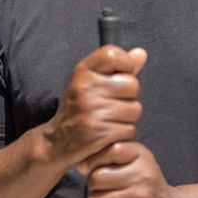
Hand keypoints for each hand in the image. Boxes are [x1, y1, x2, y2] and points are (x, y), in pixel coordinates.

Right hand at [43, 45, 146, 169]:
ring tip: (108, 121)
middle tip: (111, 105)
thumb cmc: (78, 110)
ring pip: (134, 110)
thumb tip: (141, 53)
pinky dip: (122, 136)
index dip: (125, 64)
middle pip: (132, 85)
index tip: (121, 76)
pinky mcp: (97, 133)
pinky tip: (107, 135)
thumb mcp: (92, 83)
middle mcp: (85, 88)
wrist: (56, 143)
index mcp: (82, 72)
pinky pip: (129, 131)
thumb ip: (119, 68)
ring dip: (126, 119)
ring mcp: (90, 111)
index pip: (112, 55)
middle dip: (128, 98)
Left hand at [84, 141, 178, 197]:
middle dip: (94, 186)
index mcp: (141, 155)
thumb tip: (80, 165)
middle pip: (96, 178)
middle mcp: (142, 175)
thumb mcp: (135, 162)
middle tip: (104, 189)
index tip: (98, 168)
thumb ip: (108, 157)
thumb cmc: (146, 185)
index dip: (96, 160)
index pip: (109, 150)